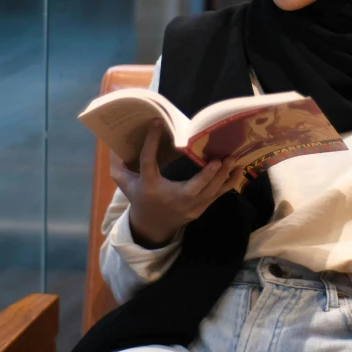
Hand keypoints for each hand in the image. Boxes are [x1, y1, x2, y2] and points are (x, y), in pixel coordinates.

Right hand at [110, 120, 241, 247]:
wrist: (152, 227)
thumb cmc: (139, 198)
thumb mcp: (124, 183)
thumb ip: (118, 165)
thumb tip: (113, 143)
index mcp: (149, 186)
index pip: (148, 162)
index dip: (151, 142)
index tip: (158, 123)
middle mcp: (172, 197)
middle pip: (193, 188)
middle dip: (207, 175)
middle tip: (219, 158)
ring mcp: (189, 206)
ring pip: (210, 193)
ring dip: (224, 177)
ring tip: (234, 159)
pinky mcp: (200, 208)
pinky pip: (218, 195)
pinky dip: (229, 183)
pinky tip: (239, 169)